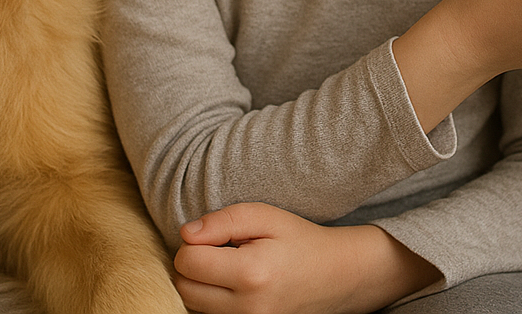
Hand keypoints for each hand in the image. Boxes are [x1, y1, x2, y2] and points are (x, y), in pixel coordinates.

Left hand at [172, 202, 439, 313]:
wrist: (336, 276)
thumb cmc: (299, 240)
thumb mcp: (265, 216)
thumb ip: (223, 220)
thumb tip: (186, 235)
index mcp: (251, 273)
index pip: (187, 262)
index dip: (193, 244)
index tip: (214, 237)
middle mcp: (248, 308)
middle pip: (184, 289)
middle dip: (192, 267)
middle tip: (216, 251)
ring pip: (194, 308)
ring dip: (200, 286)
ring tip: (226, 268)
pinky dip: (212, 302)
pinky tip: (231, 286)